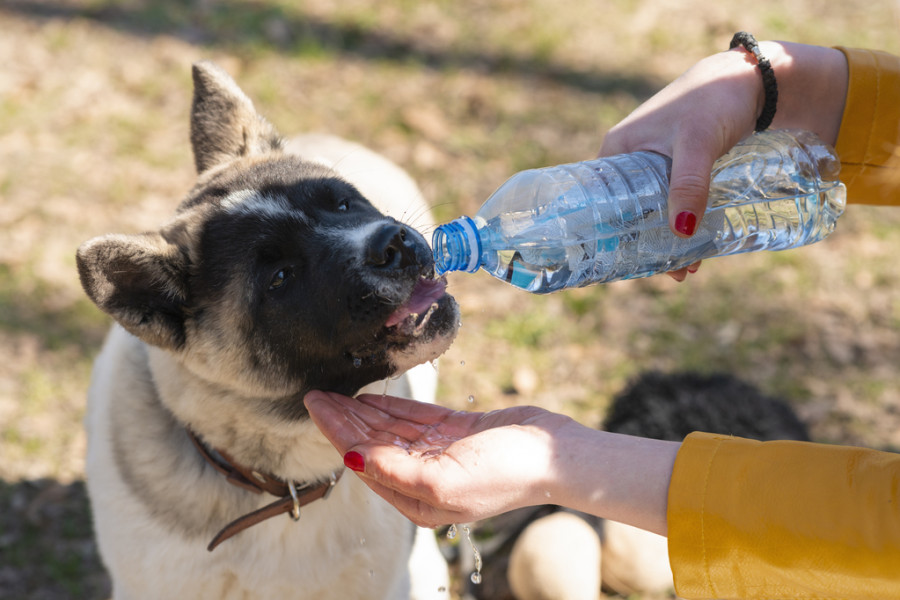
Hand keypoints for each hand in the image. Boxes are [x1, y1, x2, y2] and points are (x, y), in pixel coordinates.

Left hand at [304, 391, 572, 527]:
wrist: (554, 454)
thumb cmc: (505, 473)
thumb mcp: (446, 479)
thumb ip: (396, 471)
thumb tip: (354, 458)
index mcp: (418, 499)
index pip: (364, 462)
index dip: (337, 433)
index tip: (316, 407)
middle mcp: (423, 478)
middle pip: (371, 445)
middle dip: (342, 421)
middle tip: (315, 393)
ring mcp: (438, 454)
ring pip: (387, 430)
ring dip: (360, 411)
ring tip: (333, 391)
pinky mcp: (453, 433)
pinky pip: (412, 419)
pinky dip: (389, 407)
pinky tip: (367, 397)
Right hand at [600, 41, 847, 280]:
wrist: (752, 80)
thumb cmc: (714, 100)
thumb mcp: (698, 143)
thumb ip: (689, 184)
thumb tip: (681, 232)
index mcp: (617, 151)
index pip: (598, 201)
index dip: (607, 236)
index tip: (624, 265)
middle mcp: (630, 160)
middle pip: (627, 213)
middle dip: (645, 246)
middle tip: (669, 272)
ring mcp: (654, 166)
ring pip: (652, 212)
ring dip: (668, 241)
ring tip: (688, 269)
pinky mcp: (679, 170)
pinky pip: (672, 204)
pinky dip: (682, 226)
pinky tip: (698, 247)